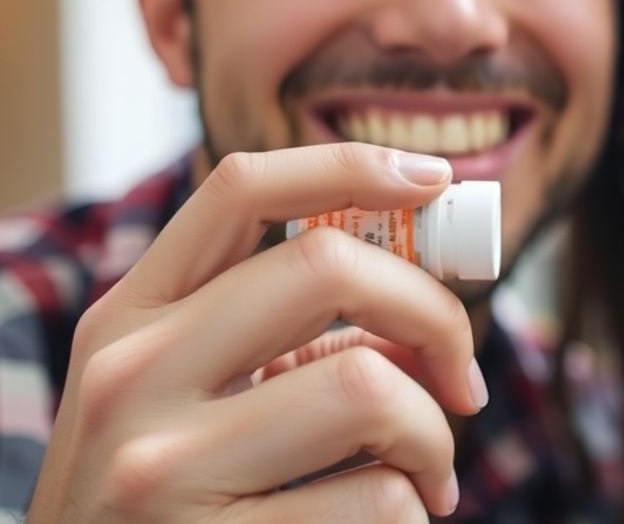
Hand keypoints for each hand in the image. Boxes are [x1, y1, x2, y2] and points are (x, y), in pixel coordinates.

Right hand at [27, 143, 485, 522]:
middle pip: (327, 266)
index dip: (351, 165)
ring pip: (370, 387)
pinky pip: (378, 498)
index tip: (434, 179)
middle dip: (434, 314)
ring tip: (426, 471)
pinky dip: (413, 507)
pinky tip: (391, 521)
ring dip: (433, 433)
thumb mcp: (179, 393)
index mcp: (131, 316)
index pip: (241, 188)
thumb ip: (272, 332)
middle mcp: (135, 374)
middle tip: (461, 377)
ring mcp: (164, 465)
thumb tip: (422, 303)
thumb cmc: (164, 499)